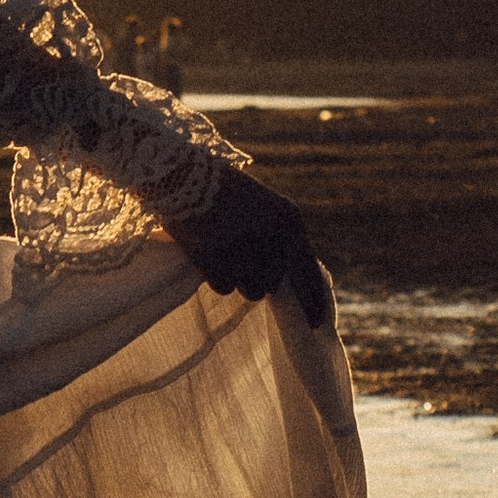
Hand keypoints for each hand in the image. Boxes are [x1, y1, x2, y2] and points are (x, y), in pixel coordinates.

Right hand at [171, 167, 334, 330]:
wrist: (180, 173)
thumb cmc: (224, 189)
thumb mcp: (265, 207)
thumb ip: (280, 240)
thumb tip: (284, 281)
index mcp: (289, 221)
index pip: (308, 271)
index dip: (313, 301)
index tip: (317, 324)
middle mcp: (271, 240)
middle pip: (274, 283)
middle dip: (259, 274)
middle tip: (239, 249)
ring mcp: (242, 253)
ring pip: (251, 290)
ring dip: (239, 278)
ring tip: (223, 248)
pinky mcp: (215, 263)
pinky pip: (224, 288)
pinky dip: (216, 275)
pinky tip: (208, 250)